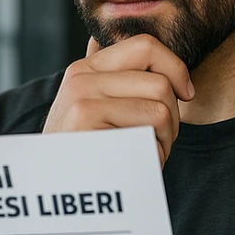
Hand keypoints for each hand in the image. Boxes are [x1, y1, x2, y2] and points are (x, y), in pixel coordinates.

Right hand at [43, 35, 194, 165]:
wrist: (49, 188)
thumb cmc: (82, 151)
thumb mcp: (88, 106)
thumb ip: (109, 77)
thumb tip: (122, 46)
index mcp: (86, 68)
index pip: (146, 46)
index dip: (176, 69)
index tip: (185, 94)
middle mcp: (81, 78)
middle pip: (160, 83)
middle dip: (173, 118)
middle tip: (158, 140)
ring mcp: (82, 101)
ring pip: (160, 111)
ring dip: (164, 141)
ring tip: (143, 155)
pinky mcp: (88, 126)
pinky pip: (148, 137)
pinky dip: (153, 158)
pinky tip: (134, 167)